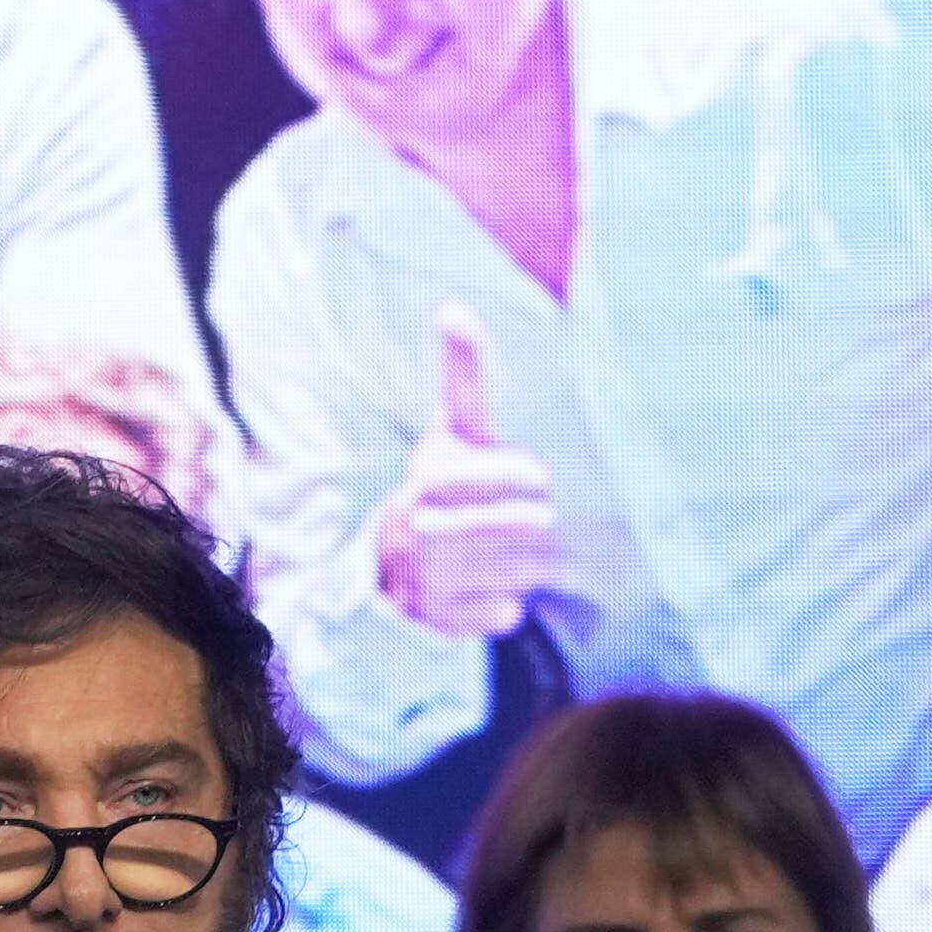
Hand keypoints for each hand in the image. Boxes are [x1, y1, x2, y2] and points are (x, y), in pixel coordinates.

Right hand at [375, 312, 565, 633]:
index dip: (515, 477)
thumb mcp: (455, 431)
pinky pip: (504, 614)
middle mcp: (419, 534)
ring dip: (527, 563)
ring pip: (517, 572)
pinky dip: (507, 603)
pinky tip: (490, 584)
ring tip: (511, 548)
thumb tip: (454, 307)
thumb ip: (463, 377)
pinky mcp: (439, 624)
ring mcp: (426, 583)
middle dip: (530, 524)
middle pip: (514, 529)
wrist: (395, 561)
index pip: (484, 478)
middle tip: (534, 519)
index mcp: (426, 481)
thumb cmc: (446, 483)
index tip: (536, 476)